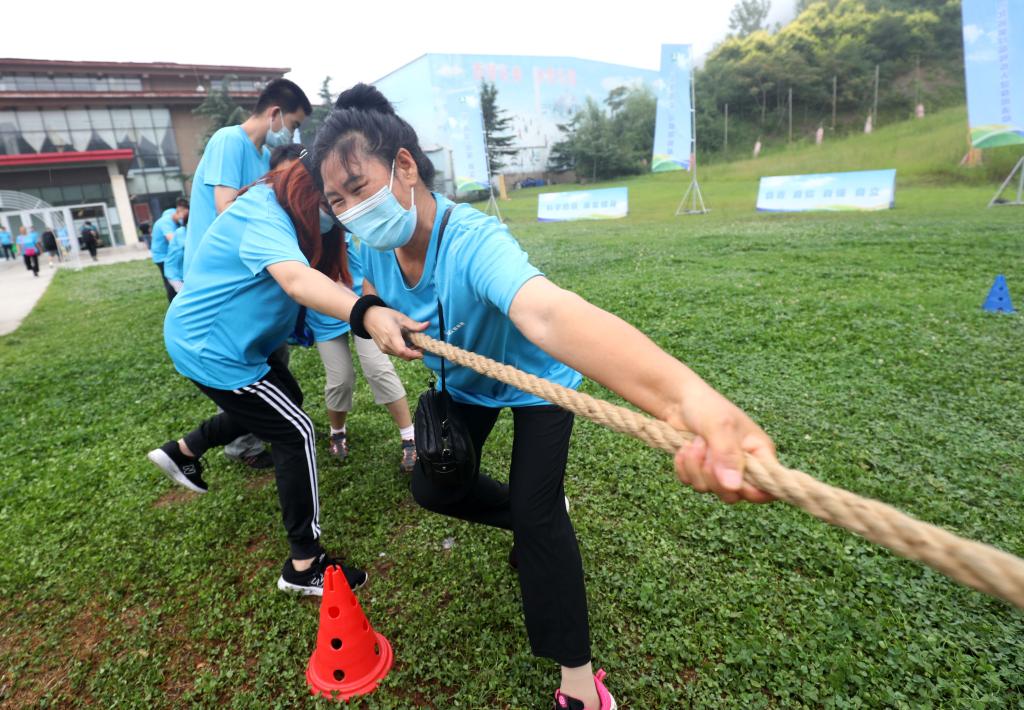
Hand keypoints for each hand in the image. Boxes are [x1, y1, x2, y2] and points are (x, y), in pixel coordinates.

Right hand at [364, 306, 426, 359]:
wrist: (368, 317)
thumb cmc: (385, 315)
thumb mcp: (401, 317)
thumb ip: (414, 324)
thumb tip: (427, 325)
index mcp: (392, 335)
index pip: (403, 351)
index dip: (414, 354)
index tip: (422, 352)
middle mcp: (387, 344)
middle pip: (403, 355)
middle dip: (414, 354)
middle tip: (421, 346)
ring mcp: (384, 348)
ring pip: (400, 356)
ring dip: (409, 353)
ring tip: (415, 344)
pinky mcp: (383, 349)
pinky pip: (395, 354)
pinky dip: (403, 351)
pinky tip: (407, 344)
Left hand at [668, 383, 775, 504]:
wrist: (678, 400)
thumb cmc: (707, 406)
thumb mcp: (721, 426)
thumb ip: (728, 455)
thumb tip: (733, 486)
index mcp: (760, 453)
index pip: (767, 488)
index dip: (751, 492)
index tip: (731, 481)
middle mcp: (743, 466)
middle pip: (733, 494)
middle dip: (713, 475)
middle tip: (705, 448)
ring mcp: (721, 470)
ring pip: (710, 490)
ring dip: (695, 467)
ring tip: (694, 442)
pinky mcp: (701, 471)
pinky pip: (692, 484)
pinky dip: (683, 468)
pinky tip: (683, 450)